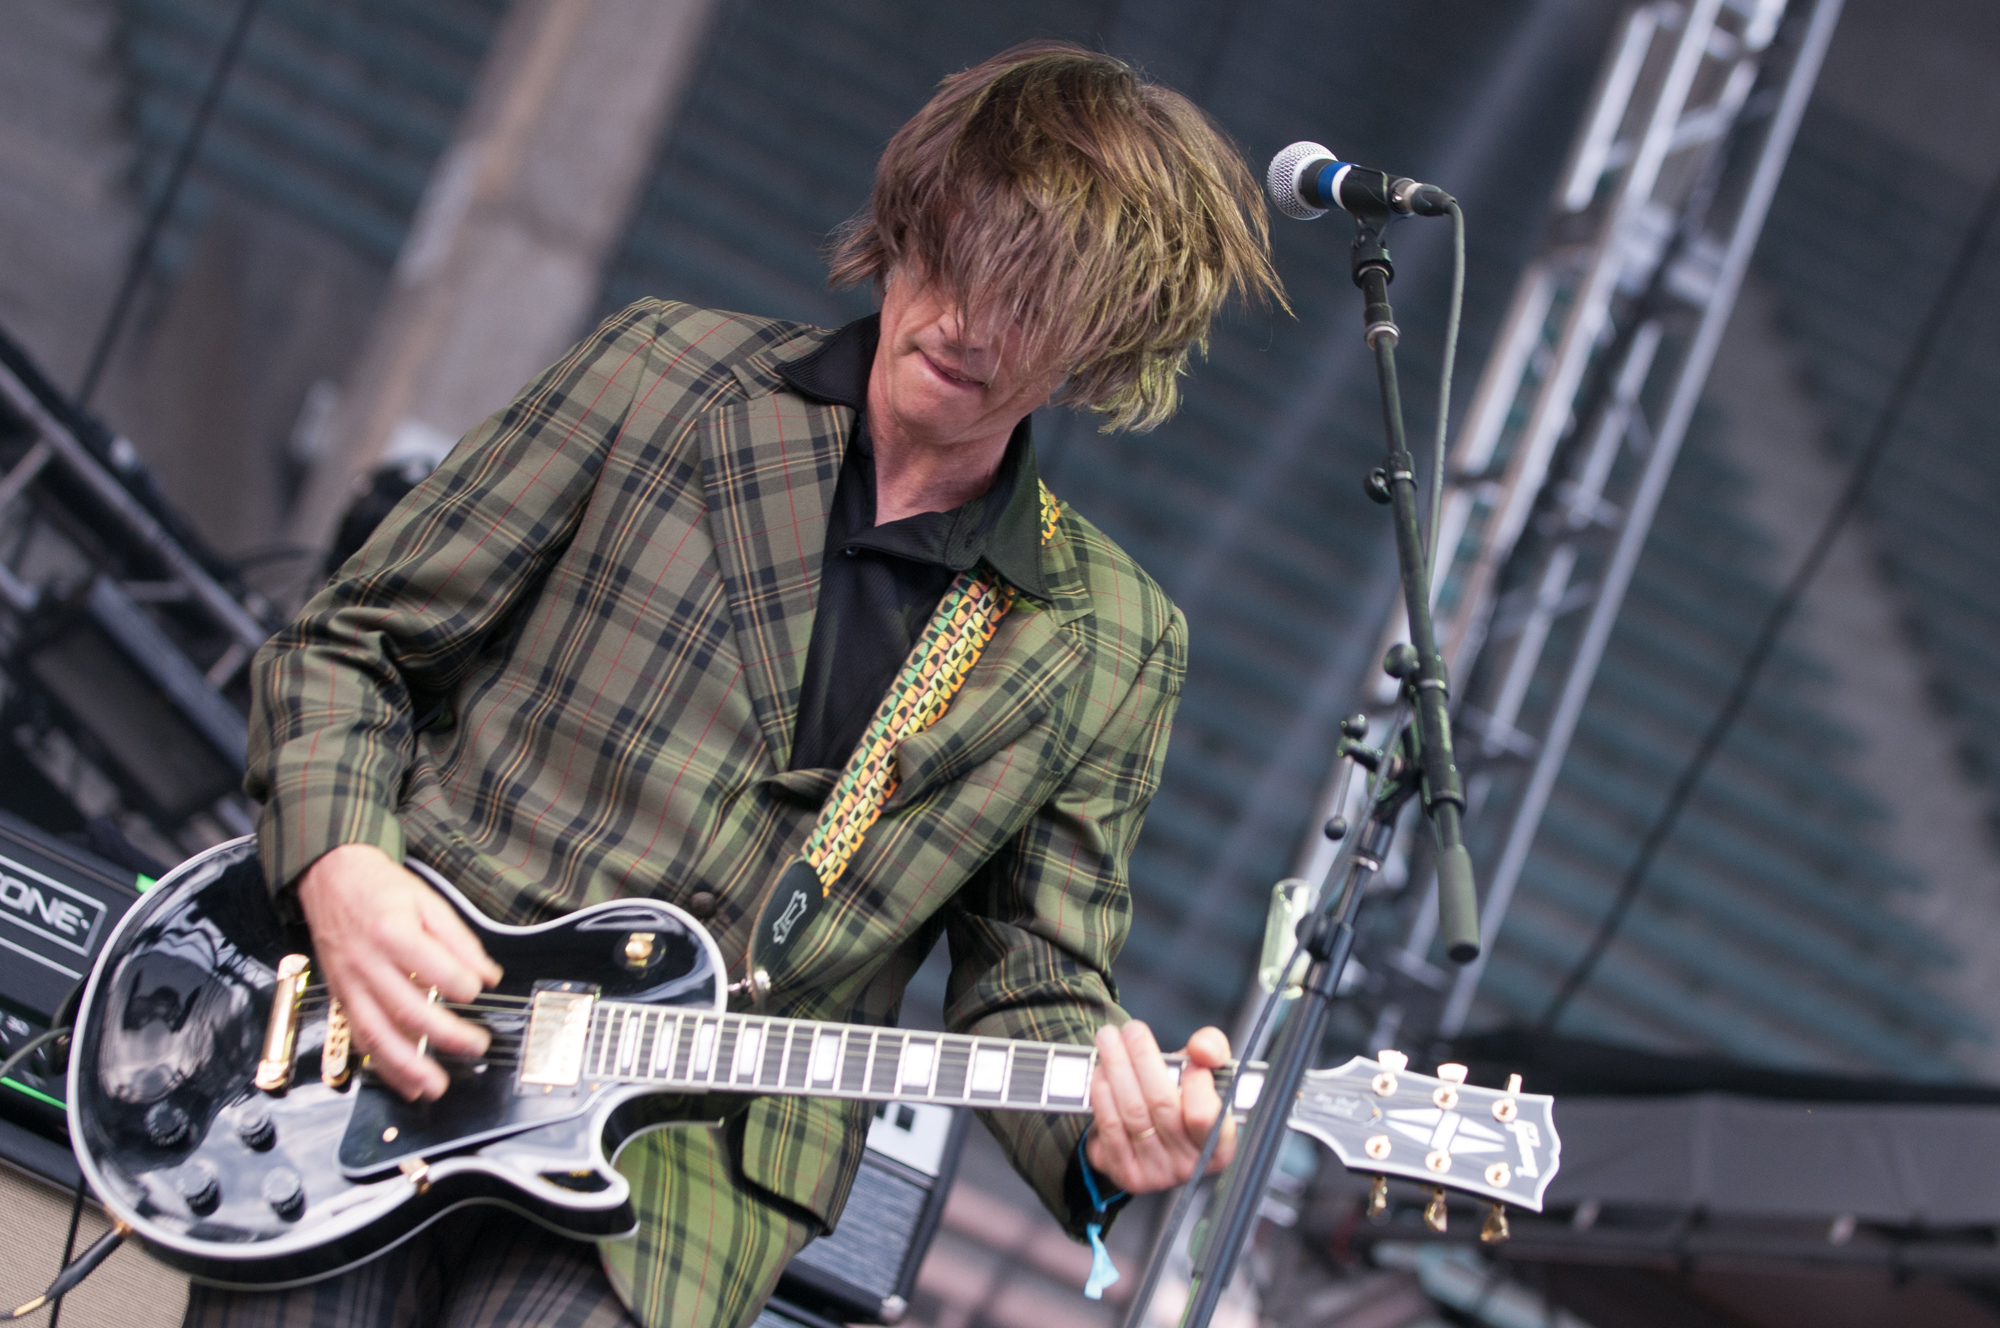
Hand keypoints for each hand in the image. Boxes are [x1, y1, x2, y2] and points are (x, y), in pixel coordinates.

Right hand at [296, 844, 501, 1100]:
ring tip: (436, 1087)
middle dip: (445, 1034)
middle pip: (406, 1008)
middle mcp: (367, 963)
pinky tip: (405, 1084)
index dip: (461, 984)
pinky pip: (361, 1039)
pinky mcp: (343, 999)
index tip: (478, 990)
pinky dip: (383, 1066)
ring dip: (408, 1067)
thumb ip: (460, 940)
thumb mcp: (428, 901)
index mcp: (392, 932)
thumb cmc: (381, 889)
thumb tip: (489, 975)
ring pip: (378, 1034)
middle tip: (476, 1046)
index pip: (432, 967)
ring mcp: (351, 985)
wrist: (330, 879)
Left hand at [1086, 1021, 1235, 1193]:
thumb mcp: (1207, 1074)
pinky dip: (1102, 1095)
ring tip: (1108, 1040)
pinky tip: (1101, 1073)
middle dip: (1143, 1059)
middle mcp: (1189, 1164)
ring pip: (1132, 1113)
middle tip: (1130, 1029)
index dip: (1196, 1082)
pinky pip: (1110, 1129)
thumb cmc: (1186, 1101)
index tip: (1189, 1054)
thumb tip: (1202, 1046)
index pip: (1206, 1115)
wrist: (1156, 1138)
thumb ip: (1212, 1051)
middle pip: (1162, 1105)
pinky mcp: (1126, 1174)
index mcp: (1220, 1145)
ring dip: (1116, 1069)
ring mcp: (1156, 1173)